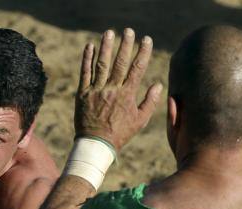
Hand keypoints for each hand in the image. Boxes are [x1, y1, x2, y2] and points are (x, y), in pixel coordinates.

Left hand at [75, 29, 162, 149]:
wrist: (96, 145)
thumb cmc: (120, 134)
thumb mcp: (140, 120)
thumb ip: (150, 102)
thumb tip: (159, 85)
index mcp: (127, 95)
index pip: (137, 68)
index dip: (142, 52)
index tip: (146, 39)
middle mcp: (112, 90)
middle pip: (120, 63)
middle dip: (125, 45)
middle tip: (128, 31)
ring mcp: (96, 91)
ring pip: (102, 64)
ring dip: (106, 47)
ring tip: (109, 33)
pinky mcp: (82, 94)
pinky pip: (85, 73)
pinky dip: (87, 59)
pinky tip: (90, 47)